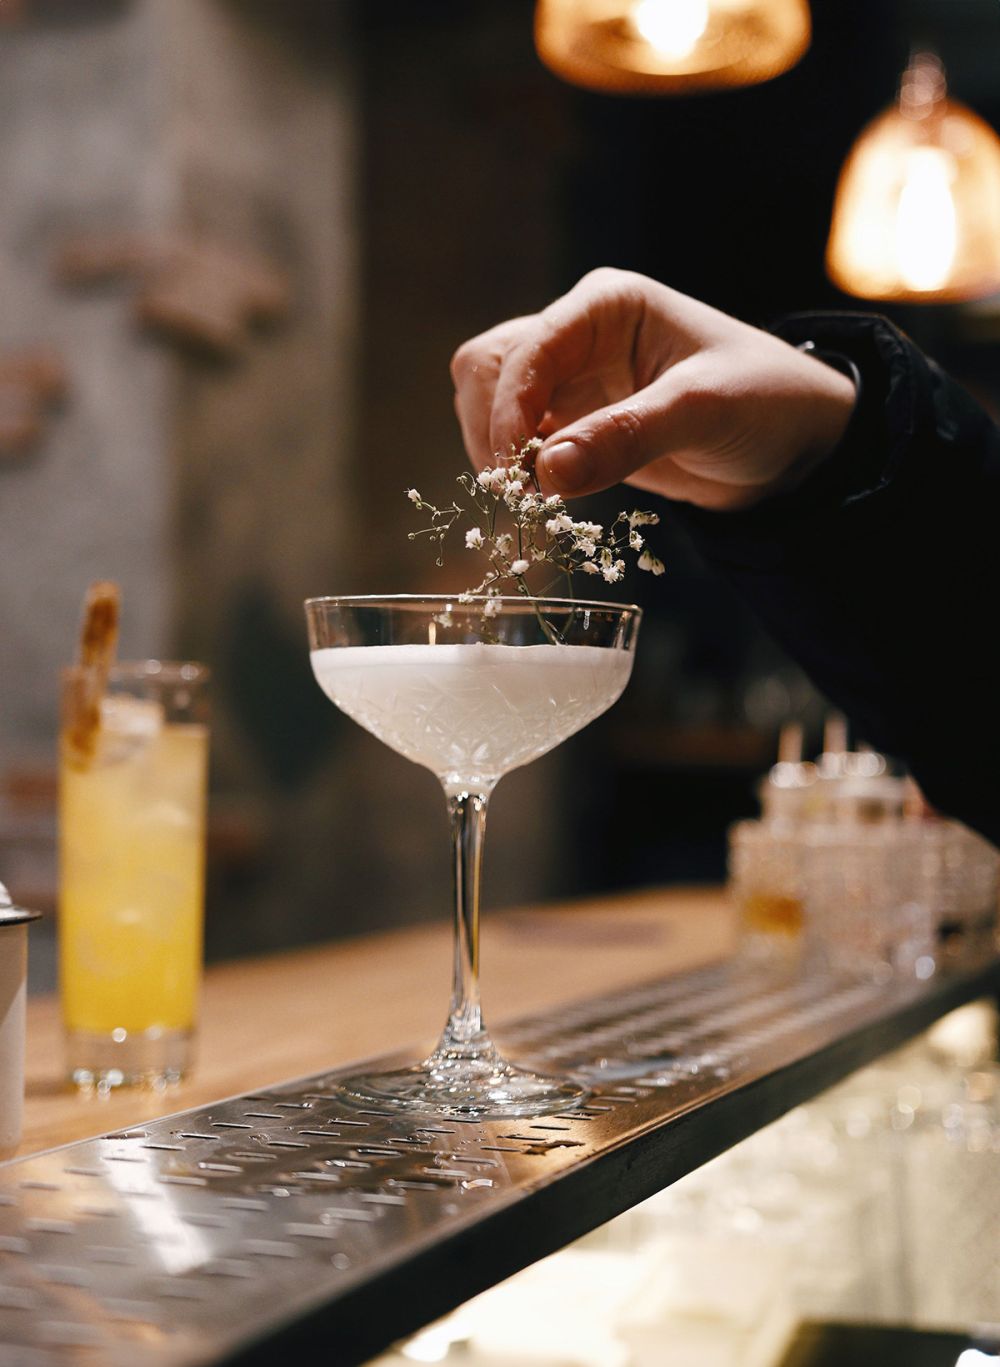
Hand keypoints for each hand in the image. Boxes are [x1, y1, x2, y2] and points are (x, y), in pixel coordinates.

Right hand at [451, 268, 855, 511]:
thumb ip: (626, 437)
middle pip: (487, 367)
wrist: (795, 444)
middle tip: (518, 491)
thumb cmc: (765, 402)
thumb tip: (547, 473)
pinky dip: (518, 472)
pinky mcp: (575, 422)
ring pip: (490, 402)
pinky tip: (545, 501)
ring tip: (533, 500)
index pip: (527, 349)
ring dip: (497, 452)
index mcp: (607, 305)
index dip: (509, 410)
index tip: (518, 471)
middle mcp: (578, 333)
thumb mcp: (702, 412)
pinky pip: (520, 441)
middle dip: (492, 428)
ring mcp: (572, 379)